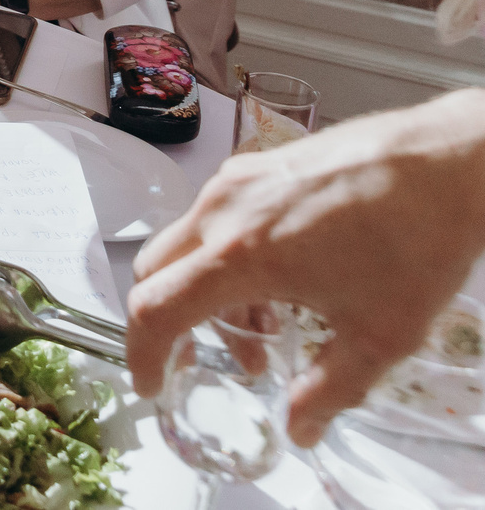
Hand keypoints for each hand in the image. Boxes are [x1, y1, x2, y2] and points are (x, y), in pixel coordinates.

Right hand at [126, 87, 484, 443]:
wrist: (446, 164)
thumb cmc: (416, 240)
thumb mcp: (378, 336)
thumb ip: (328, 390)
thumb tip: (299, 427)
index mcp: (239, 255)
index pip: (155, 308)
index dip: (144, 354)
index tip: (151, 383)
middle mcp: (223, 211)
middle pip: (156, 272)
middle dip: (170, 323)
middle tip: (201, 359)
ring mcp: (237, 181)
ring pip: (189, 244)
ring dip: (207, 291)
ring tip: (266, 326)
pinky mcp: (258, 165)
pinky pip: (217, 216)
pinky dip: (227, 255)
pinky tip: (284, 277)